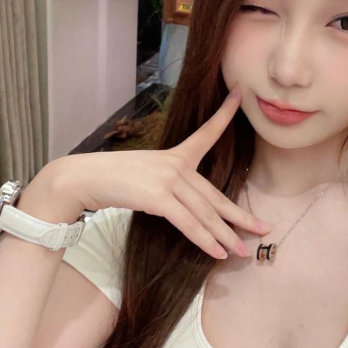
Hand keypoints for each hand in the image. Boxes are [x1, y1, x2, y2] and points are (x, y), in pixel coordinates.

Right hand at [61, 86, 272, 259]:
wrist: (84, 179)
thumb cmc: (112, 179)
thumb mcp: (146, 176)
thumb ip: (169, 188)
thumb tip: (188, 210)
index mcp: (175, 155)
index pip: (206, 133)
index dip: (224, 114)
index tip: (239, 96)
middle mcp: (176, 165)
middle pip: (215, 195)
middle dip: (240, 216)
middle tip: (264, 228)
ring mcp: (168, 179)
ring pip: (205, 213)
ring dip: (225, 236)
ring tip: (241, 251)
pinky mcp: (159, 197)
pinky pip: (188, 223)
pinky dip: (204, 240)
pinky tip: (218, 252)